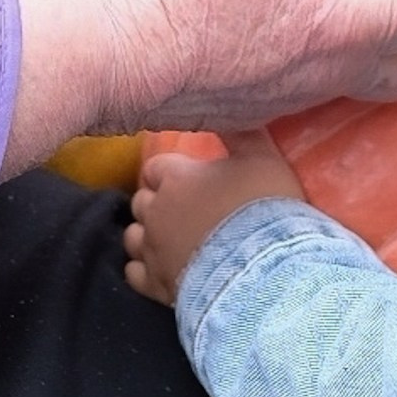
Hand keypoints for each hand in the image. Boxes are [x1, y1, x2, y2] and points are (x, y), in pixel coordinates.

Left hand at [125, 131, 301, 306]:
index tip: (185, 181)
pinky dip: (144, 270)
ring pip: (132, 237)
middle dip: (156, 203)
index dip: (168, 174)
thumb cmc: (263, 209)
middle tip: (183, 210)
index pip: (155, 167)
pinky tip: (161, 269)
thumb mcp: (264, 159)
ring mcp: (152, 250)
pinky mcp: (155, 284)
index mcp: (175, 177)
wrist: (262, 269)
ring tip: (170, 240)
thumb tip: (236, 112)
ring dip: (147, 235)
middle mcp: (155, 211)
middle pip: (141, 201)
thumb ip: (245, 133)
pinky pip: (134, 273)